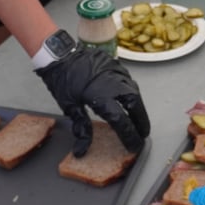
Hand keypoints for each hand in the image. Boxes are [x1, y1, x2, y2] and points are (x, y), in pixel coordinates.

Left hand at [36, 46, 150, 155]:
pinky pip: (128, 82)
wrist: (60, 54)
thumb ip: (81, 128)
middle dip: (141, 121)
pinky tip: (130, 100)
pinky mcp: (116, 65)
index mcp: (101, 96)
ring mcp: (117, 72)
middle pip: (135, 105)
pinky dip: (132, 93)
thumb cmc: (62, 79)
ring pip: (134, 92)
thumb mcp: (69, 107)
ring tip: (139, 120)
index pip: (122, 121)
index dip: (130, 136)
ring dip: (139, 107)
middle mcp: (113, 84)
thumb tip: (81, 151)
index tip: (134, 146)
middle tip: (143, 133)